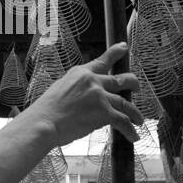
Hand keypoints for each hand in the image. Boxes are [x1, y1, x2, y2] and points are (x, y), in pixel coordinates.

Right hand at [29, 42, 143, 146]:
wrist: (43, 123)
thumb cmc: (46, 111)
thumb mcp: (60, 89)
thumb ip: (77, 88)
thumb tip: (85, 96)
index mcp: (80, 73)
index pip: (102, 60)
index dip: (116, 52)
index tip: (124, 47)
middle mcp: (92, 81)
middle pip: (121, 79)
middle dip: (133, 83)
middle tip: (137, 88)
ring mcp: (99, 96)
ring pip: (125, 103)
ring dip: (135, 113)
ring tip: (139, 120)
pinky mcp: (104, 112)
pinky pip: (123, 121)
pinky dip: (130, 130)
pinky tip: (134, 136)